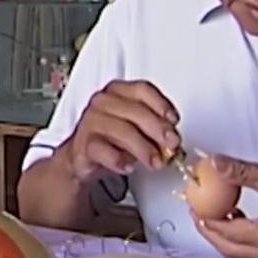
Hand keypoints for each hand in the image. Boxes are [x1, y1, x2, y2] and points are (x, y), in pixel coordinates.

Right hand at [58, 80, 181, 184]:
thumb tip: (173, 139)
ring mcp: (91, 120)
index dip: (161, 104)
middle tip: (172, 145)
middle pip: (136, 111)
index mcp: (118, 91)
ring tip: (155, 162)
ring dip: (143, 149)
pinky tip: (128, 167)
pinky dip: (119, 160)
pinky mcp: (83, 143)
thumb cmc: (113, 138)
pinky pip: (103, 150)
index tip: (174, 121)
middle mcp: (103, 101)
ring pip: (122, 130)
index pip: (143, 90)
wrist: (84, 156)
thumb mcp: (138, 128)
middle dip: (158, 129)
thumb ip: (155, 128)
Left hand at [193, 156, 257, 257]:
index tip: (193, 203)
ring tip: (210, 212)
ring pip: (237, 252)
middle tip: (196, 211)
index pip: (226, 232)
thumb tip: (214, 164)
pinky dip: (236, 235)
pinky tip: (233, 216)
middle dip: (208, 229)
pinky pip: (249, 249)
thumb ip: (240, 171)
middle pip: (227, 248)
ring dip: (221, 234)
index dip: (205, 216)